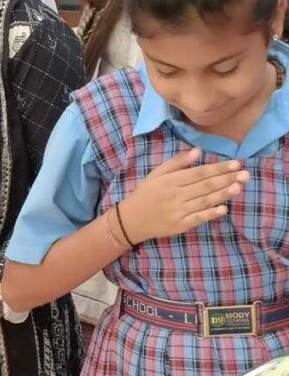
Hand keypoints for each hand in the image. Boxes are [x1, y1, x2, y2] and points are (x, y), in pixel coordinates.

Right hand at [121, 148, 247, 243]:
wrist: (131, 219)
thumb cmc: (145, 193)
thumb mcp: (156, 174)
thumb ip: (177, 163)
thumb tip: (198, 150)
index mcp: (170, 181)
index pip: (198, 173)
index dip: (217, 168)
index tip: (235, 163)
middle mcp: (175, 195)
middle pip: (204, 186)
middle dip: (226, 179)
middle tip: (245, 174)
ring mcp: (178, 211)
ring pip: (204, 201)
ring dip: (222, 194)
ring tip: (239, 187)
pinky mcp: (179, 225)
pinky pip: (197, 218)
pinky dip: (210, 214)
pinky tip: (224, 209)